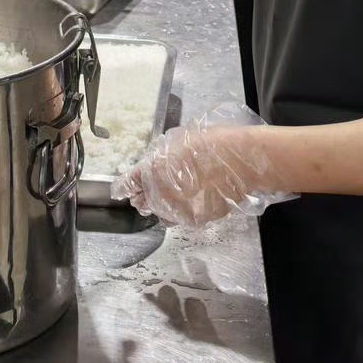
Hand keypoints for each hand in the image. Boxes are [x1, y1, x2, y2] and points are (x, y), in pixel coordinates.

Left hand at [114, 105, 293, 225]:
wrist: (240, 161)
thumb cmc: (211, 143)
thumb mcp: (178, 142)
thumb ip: (160, 158)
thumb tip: (153, 167)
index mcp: (152, 170)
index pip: (127, 183)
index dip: (123, 186)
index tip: (121, 190)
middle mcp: (160, 194)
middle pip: (141, 202)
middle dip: (143, 196)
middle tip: (149, 190)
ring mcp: (177, 210)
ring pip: (159, 214)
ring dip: (160, 206)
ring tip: (171, 196)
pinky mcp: (194, 220)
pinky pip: (179, 219)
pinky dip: (179, 212)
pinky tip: (189, 200)